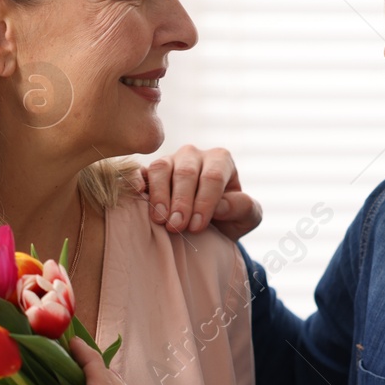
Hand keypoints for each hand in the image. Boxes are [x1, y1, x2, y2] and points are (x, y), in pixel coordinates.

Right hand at [138, 144, 261, 240]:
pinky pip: (141, 170)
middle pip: (186, 172)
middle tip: (176, 226)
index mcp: (221, 161)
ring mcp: (170, 161)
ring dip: (159, 195)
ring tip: (160, 219)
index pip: (213, 177)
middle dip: (181, 201)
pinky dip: (138, 179)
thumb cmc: (229, 219)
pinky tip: (138, 193)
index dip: (204, 201)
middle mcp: (194, 156)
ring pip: (162, 168)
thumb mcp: (246, 218)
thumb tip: (220, 206)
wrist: (207, 228)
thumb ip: (242, 209)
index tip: (197, 226)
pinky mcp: (150, 171)